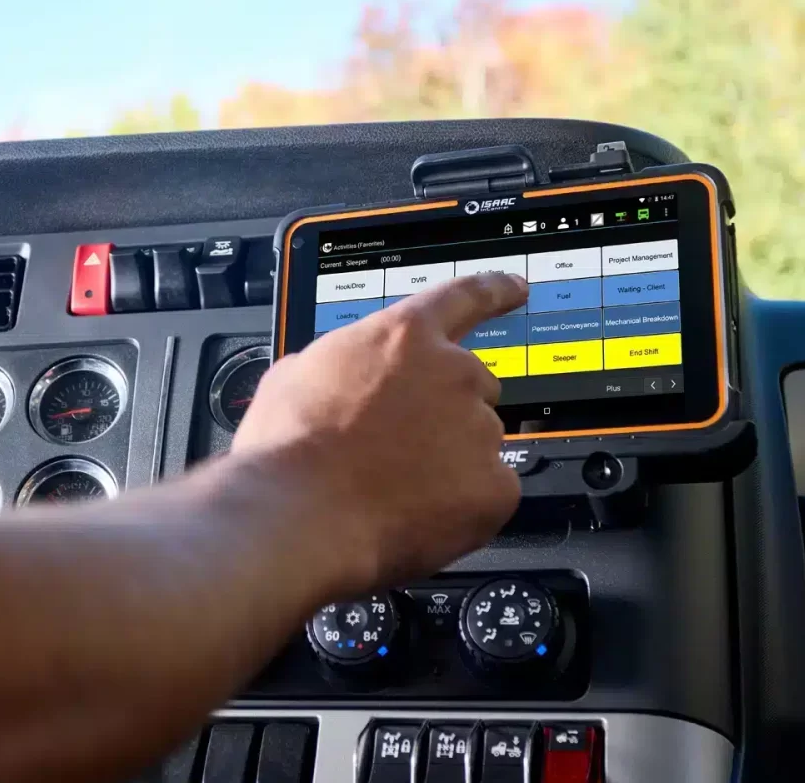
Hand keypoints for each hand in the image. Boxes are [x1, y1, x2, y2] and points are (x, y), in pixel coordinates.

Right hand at [231, 272, 528, 588]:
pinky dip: (464, 508)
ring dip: (450, 463)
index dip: (494, 291)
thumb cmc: (288, 450)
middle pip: (473, 386)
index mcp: (403, 337)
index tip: (516, 289)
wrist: (300, 516)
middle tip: (401, 446)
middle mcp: (452, 374)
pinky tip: (417, 515)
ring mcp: (479, 430)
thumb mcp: (294, 375)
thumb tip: (336, 377)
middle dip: (446, 412)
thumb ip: (337, 364)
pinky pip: (490, 494)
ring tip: (395, 489)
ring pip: (479, 444)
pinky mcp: (494, 487)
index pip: (463, 298)